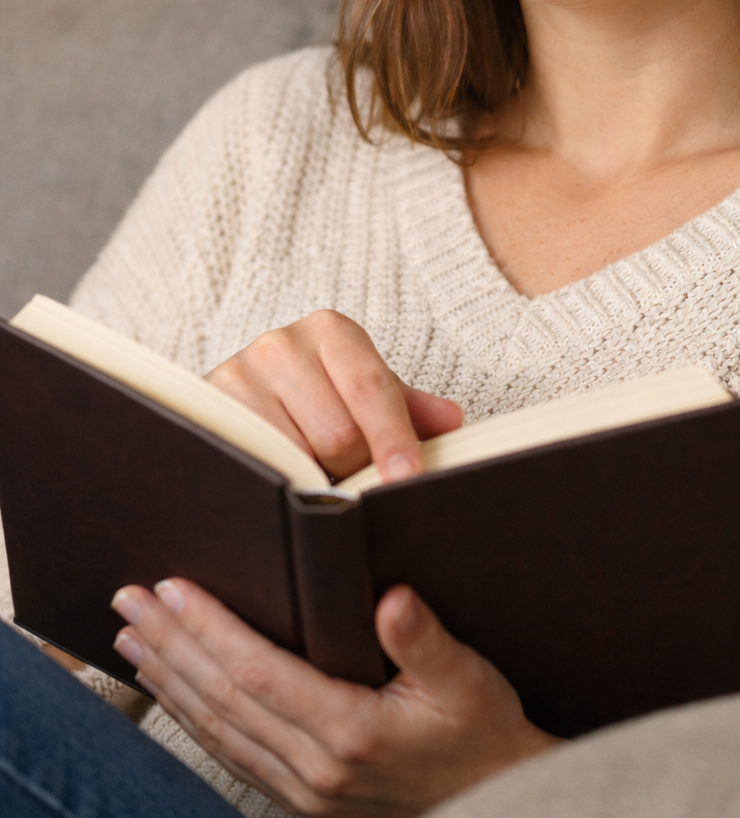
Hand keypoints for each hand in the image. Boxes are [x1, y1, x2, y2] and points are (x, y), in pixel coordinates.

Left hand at [112, 579, 558, 817]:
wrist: (498, 795)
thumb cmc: (484, 730)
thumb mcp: (469, 677)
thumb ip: (426, 640)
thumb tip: (393, 600)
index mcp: (351, 732)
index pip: (257, 672)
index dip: (210, 628)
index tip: (173, 588)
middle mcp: (316, 767)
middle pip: (222, 698)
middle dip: (170, 644)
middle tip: (128, 600)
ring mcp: (304, 786)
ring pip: (216, 728)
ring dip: (169, 678)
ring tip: (131, 638)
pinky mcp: (302, 792)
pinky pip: (231, 751)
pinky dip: (193, 715)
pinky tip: (173, 690)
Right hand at [206, 309, 462, 481]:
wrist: (242, 395)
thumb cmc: (318, 395)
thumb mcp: (364, 394)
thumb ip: (408, 408)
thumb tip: (452, 422)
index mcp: (331, 331)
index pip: (372, 388)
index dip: (393, 438)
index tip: (407, 479)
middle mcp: (280, 344)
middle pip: (337, 433)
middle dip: (353, 469)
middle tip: (351, 480)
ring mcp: (238, 375)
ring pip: (296, 455)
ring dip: (314, 479)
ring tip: (316, 477)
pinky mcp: (209, 412)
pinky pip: (257, 465)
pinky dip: (279, 484)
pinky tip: (286, 486)